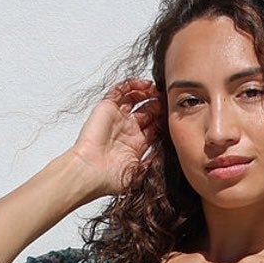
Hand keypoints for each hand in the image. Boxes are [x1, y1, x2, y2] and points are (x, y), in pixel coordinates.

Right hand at [69, 78, 161, 196]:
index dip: (164, 118)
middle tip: (166, 99)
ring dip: (146, 92)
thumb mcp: (139, 174)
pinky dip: (131, 84)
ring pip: (134, 98)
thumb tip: (168, 157)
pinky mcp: (106, 108)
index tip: (173, 113)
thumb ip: (153, 163)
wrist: (90, 171)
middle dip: (157, 104)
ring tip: (155, 90)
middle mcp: (127, 130)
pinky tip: (143, 85)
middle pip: (147, 110)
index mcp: (136, 144)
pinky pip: (119, 90)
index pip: (154, 125)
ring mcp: (117, 118)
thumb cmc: (109, 177)